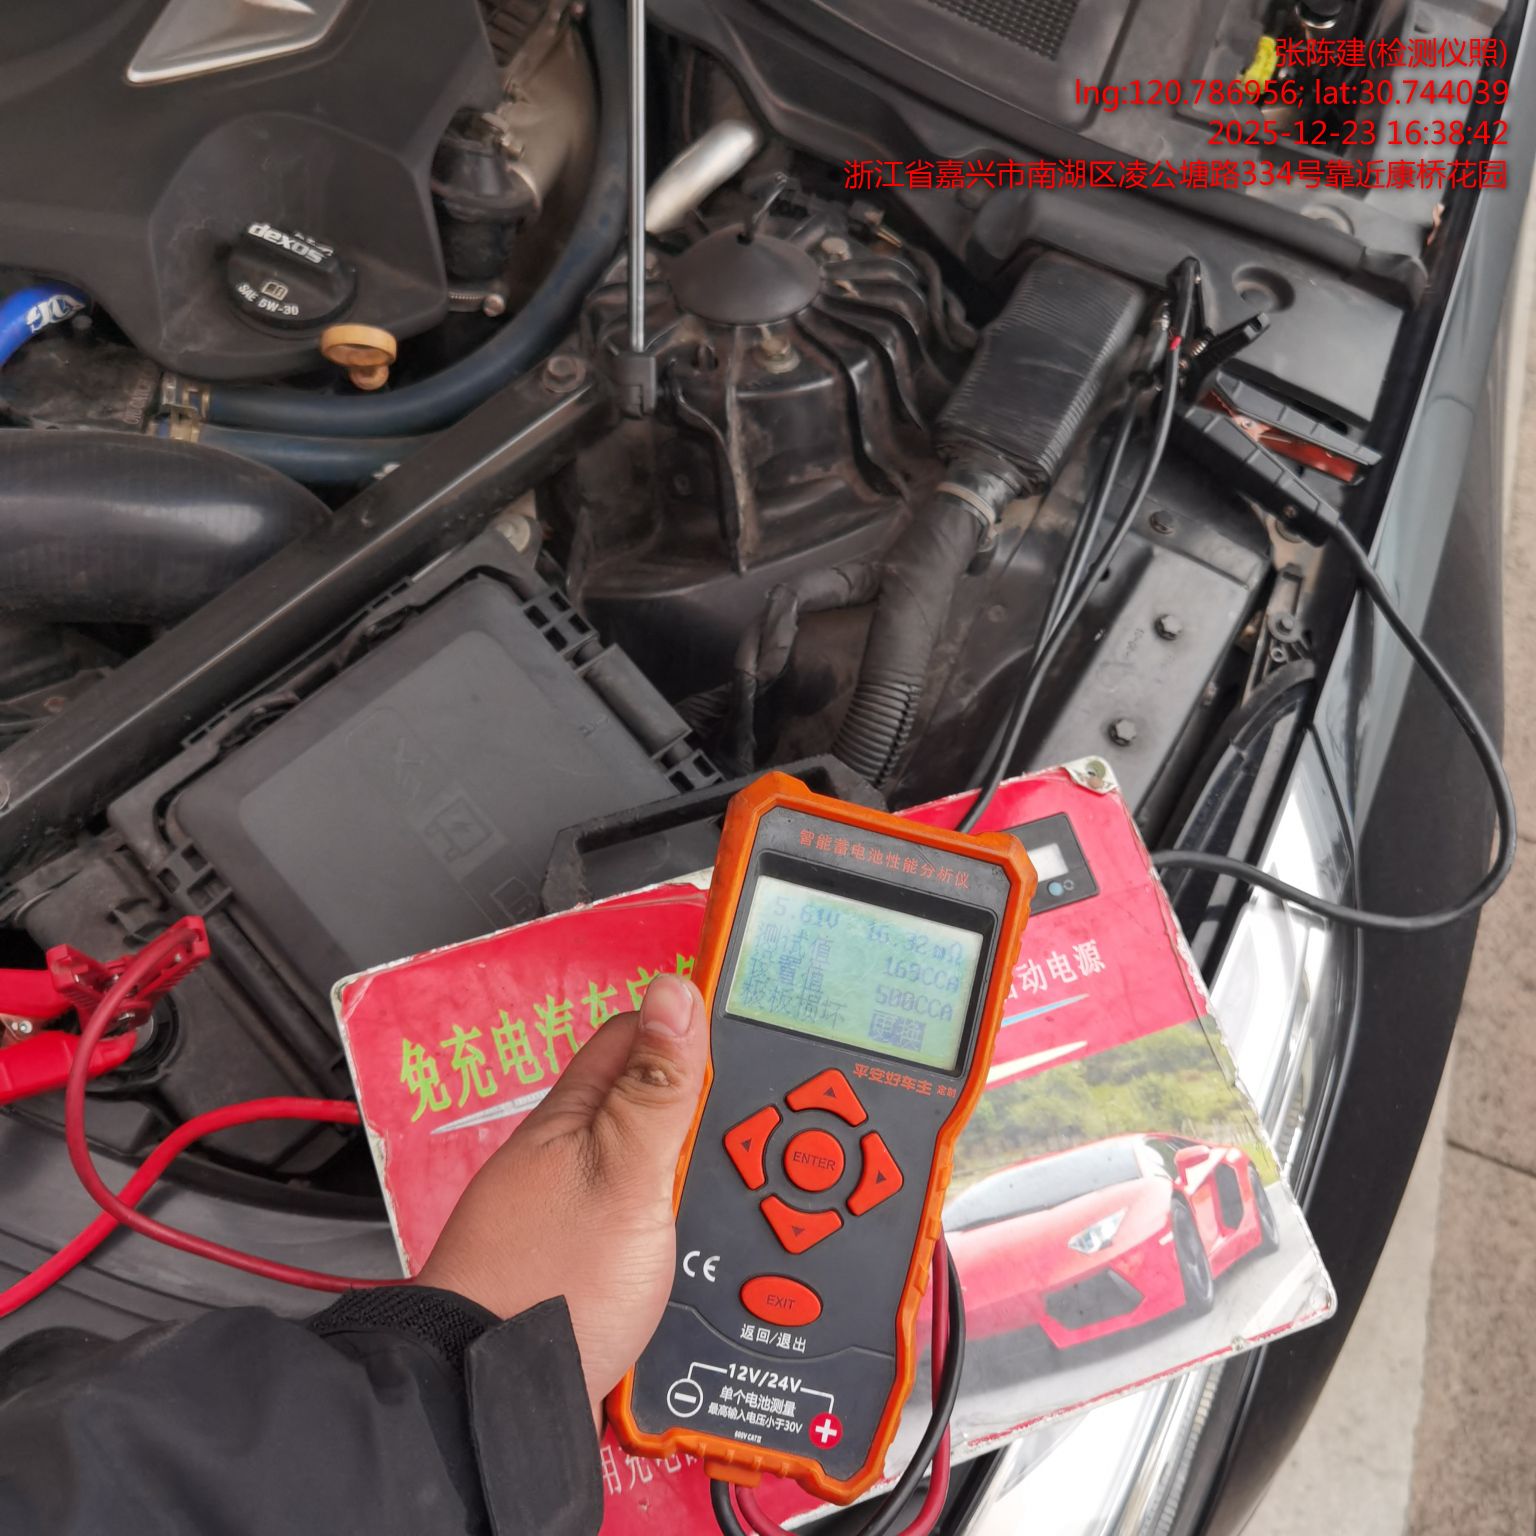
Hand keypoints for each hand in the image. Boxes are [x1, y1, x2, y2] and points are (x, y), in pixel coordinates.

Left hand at [418, 973, 707, 1417]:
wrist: (496, 1396)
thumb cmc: (549, 1283)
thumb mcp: (626, 1177)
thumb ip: (656, 1090)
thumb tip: (674, 990)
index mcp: (574, 1116)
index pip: (634, 1035)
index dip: (685, 1021)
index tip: (745, 1017)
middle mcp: (567, 1155)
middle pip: (644, 1101)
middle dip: (698, 1099)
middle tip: (760, 1105)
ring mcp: (569, 1211)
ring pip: (645, 1163)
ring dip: (690, 1163)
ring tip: (747, 1165)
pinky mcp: (580, 1264)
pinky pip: (640, 1218)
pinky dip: (677, 1217)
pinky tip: (707, 1236)